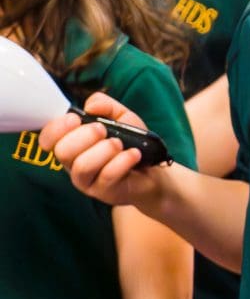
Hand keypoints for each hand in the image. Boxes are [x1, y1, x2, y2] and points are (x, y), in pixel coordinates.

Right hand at [40, 95, 168, 208]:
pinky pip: (108, 176)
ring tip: (119, 143)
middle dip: (84, 136)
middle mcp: (73, 165)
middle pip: (62, 152)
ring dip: (104, 149)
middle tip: (103, 130)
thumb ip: (104, 105)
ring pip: (83, 166)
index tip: (76, 119)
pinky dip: (122, 160)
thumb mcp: (120, 117)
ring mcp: (88, 182)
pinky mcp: (105, 193)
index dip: (56, 128)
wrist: (153, 172)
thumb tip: (90, 107)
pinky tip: (134, 154)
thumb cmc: (130, 144)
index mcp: (71, 145)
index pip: (47, 139)